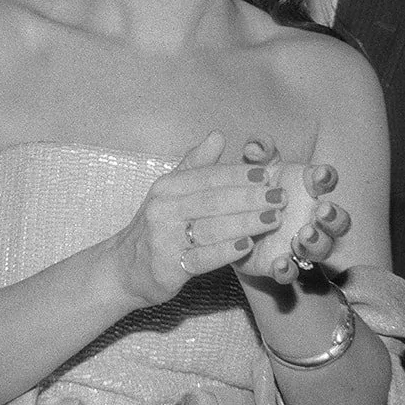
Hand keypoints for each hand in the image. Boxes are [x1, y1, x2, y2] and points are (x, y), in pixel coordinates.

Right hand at [109, 131, 282, 306]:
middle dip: (250, 198)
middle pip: (213, 201)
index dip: (239, 175)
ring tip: (274, 219)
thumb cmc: (156, 227)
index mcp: (166, 187)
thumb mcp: (169, 192)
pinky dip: (226, 251)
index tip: (268, 175)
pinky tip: (248, 245)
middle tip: (280, 197)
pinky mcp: (167, 268)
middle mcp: (162, 210)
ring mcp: (163, 240)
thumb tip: (218, 135)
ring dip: (246, 222)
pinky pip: (202, 258)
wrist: (125, 269)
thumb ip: (195, 164)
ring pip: (211, 228)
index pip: (208, 176)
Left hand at [232, 137, 350, 285]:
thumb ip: (258, 153)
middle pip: (338, 220)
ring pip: (322, 248)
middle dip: (334, 216)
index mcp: (308, 189)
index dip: (326, 177)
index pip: (326, 181)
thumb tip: (255, 146)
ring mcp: (300, 244)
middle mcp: (312, 218)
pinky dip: (288, 269)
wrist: (233, 224)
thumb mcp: (255, 168)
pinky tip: (280, 263)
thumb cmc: (254, 190)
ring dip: (317, 242)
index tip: (318, 175)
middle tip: (321, 211)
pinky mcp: (281, 265)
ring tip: (304, 235)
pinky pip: (291, 272)